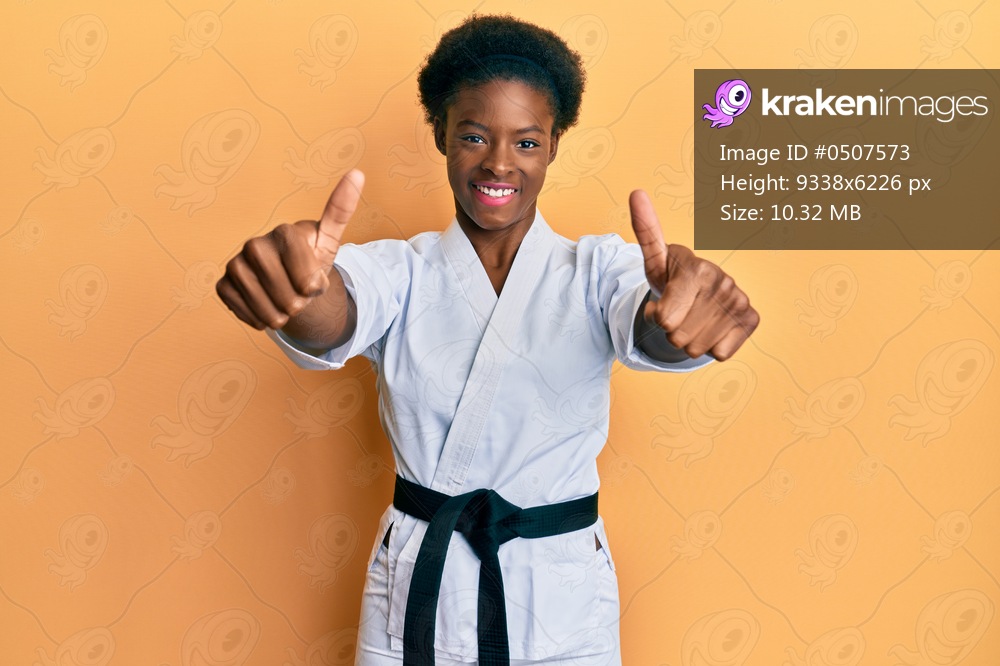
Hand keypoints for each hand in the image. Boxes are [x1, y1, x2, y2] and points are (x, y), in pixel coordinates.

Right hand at [216, 169, 364, 330]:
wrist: (286, 280)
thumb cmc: (310, 259)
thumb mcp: (329, 240)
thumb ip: (340, 211)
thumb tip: (357, 173)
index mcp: (284, 232)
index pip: (306, 279)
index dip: (315, 288)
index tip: (315, 280)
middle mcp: (254, 244)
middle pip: (288, 297)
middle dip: (300, 303)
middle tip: (299, 293)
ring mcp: (236, 264)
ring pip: (267, 310)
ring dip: (282, 315)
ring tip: (284, 301)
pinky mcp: (223, 285)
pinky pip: (248, 315)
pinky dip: (262, 319)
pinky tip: (266, 305)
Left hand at [630, 189, 757, 360]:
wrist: (703, 290)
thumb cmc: (673, 276)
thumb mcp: (655, 259)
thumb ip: (645, 231)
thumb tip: (636, 192)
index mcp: (696, 269)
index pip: (663, 321)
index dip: (656, 318)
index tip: (662, 301)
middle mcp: (723, 282)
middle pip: (677, 338)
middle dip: (672, 331)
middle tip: (679, 311)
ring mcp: (740, 301)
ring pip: (697, 349)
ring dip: (690, 339)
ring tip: (693, 317)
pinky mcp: (752, 319)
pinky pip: (720, 353)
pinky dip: (712, 345)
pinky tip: (712, 325)